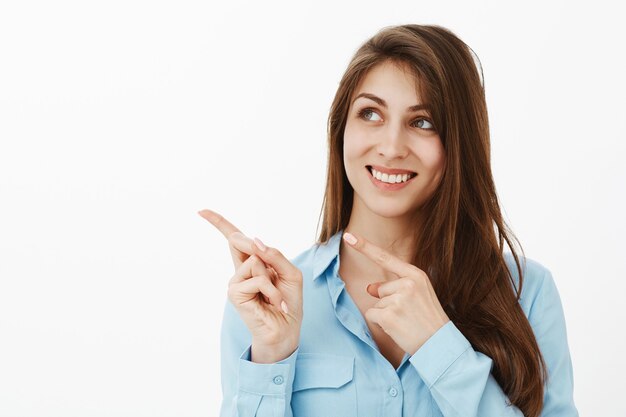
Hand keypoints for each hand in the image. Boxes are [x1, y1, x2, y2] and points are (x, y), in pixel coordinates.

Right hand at [198, 209, 302, 359]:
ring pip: (255, 261)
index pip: (234, 239)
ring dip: (273, 279)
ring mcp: (235, 281)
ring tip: (276, 297)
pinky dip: (272, 291)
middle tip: (274, 275)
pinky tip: (274, 304)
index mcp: (252, 262)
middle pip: (239, 241)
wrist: (286, 329)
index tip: (201, 210)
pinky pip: (258, 279)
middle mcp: (240, 270)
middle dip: (256, 247)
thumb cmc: (288, 301)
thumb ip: (274, 255)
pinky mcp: (234, 293)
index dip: (219, 223)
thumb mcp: (289, 273)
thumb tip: (254, 242)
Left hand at [342, 231, 449, 355]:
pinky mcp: (389, 315)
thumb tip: (369, 288)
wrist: (440, 343)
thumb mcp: (417, 296)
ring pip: (376, 304)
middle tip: (410, 315)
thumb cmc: (428, 319)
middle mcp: (407, 283)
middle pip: (380, 289)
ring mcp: (398, 299)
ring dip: (386, 315)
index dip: (365, 246)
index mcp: (416, 275)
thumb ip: (394, 288)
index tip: (348, 236)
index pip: (385, 258)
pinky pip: (372, 315)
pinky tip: (398, 328)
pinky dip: (381, 323)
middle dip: (388, 303)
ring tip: (406, 322)